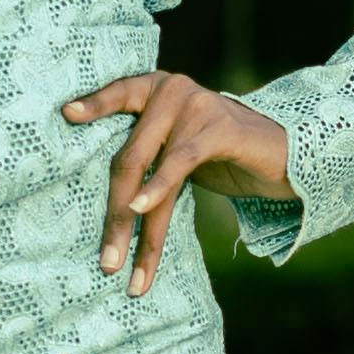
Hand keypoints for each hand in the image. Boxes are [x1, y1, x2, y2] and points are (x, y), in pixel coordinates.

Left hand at [61, 73, 294, 297]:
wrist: (287, 154)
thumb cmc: (224, 152)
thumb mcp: (180, 146)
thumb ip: (150, 153)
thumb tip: (108, 198)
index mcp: (157, 90)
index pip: (119, 93)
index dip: (95, 105)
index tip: (66, 115)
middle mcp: (172, 90)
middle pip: (127, 156)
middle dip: (114, 213)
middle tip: (105, 259)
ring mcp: (195, 106)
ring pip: (147, 168)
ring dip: (133, 222)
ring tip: (119, 263)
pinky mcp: (219, 128)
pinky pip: (179, 162)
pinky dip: (158, 189)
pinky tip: (142, 212)